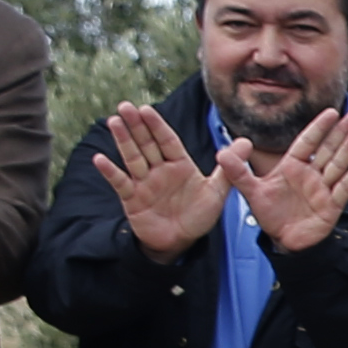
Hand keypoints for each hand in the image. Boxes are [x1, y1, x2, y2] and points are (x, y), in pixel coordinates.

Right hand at [92, 97, 232, 259]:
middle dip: (136, 125)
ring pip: (132, 157)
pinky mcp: (132, 198)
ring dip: (122, 140)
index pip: (167, 140)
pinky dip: (110, 172)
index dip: (157, 125)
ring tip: (114, 122)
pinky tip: (100, 159)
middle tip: (125, 106)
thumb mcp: (217, 191)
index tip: (146, 109)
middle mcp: (159, 169)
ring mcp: (144, 182)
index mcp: (179, 164)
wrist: (181, 241)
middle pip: (147, 143)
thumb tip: (248, 141)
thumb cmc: (198, 215)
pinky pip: (120, 183)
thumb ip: (230, 167)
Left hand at [229, 104, 347, 258]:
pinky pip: (344, 188)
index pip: (307, 142)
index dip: (318, 127)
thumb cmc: (270, 215)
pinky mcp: (332, 206)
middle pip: (328, 149)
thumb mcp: (251, 191)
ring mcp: (323, 189)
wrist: (283, 241)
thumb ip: (238, 172)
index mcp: (292, 167)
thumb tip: (221, 151)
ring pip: (338, 164)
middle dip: (340, 131)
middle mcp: (310, 175)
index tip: (330, 111)